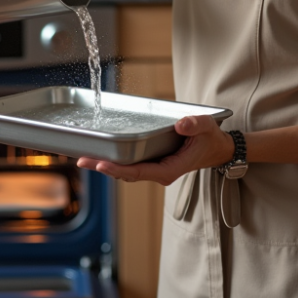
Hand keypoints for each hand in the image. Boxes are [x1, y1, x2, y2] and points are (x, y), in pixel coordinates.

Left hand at [76, 115, 234, 185]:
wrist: (216, 149)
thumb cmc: (211, 139)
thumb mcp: (207, 128)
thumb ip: (195, 125)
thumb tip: (180, 125)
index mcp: (170, 169)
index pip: (140, 171)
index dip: (119, 169)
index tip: (101, 165)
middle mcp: (159, 172)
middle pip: (127, 173)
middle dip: (104, 168)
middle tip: (81, 161)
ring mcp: (155, 168)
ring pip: (126, 170)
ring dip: (106, 165)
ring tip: (84, 158)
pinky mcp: (152, 163)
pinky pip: (130, 164)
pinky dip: (115, 160)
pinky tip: (101, 153)